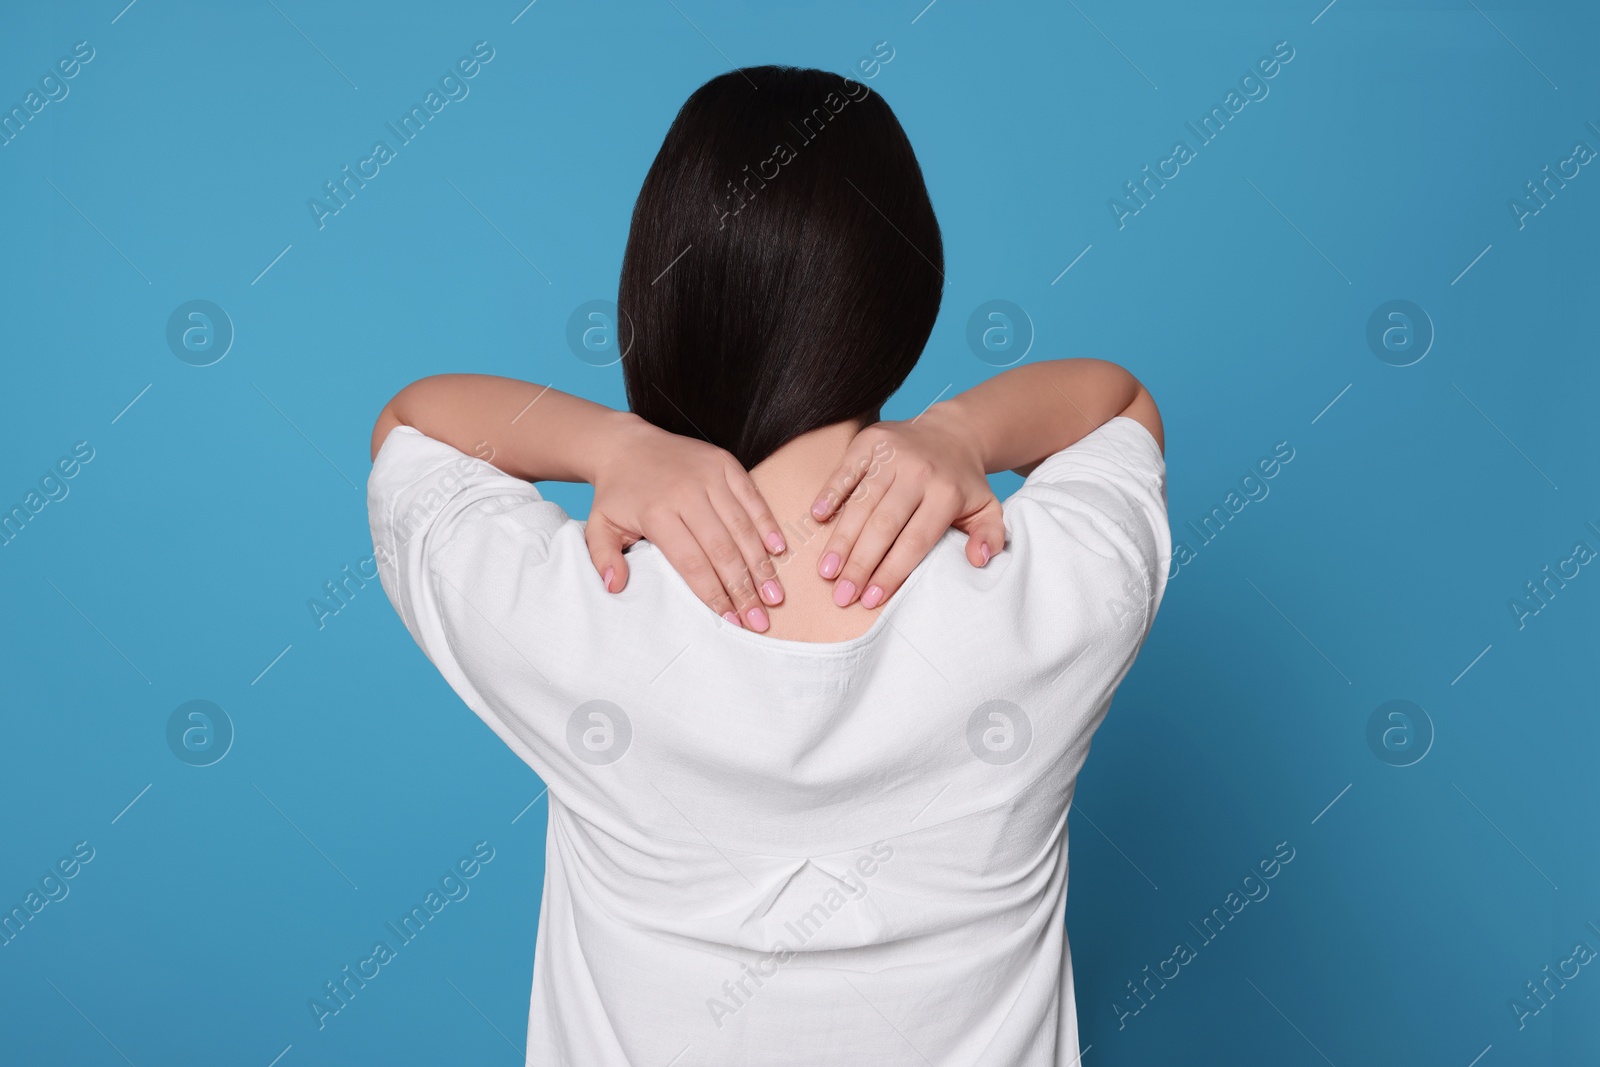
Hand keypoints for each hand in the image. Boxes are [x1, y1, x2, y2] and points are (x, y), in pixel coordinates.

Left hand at [586, 414, 787, 630]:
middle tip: (760, 619)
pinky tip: (778, 551)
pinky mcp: (724, 463)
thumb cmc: (617, 493)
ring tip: (774, 595)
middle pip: (722, 549)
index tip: (731, 621)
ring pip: (742, 526)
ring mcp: (709, 475)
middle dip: (744, 588)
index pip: (692, 563)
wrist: (625, 445)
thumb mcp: (599, 526)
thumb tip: (616, 587)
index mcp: (656, 513)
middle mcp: (686, 493)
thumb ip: (604, 558)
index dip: (714, 594)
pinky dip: (768, 524)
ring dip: (761, 564)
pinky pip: (752, 497)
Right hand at [808, 405, 1004, 608]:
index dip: (892, 571)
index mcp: (947, 493)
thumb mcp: (987, 509)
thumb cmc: (963, 483)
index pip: (915, 540)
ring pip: (861, 502)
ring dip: (841, 539)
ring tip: (826, 571)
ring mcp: (892, 454)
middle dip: (860, 564)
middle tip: (842, 595)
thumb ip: (990, 537)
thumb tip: (979, 560)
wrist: (952, 433)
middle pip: (884, 525)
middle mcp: (918, 472)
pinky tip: (817, 519)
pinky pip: (846, 470)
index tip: (871, 599)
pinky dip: (830, 493)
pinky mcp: (870, 440)